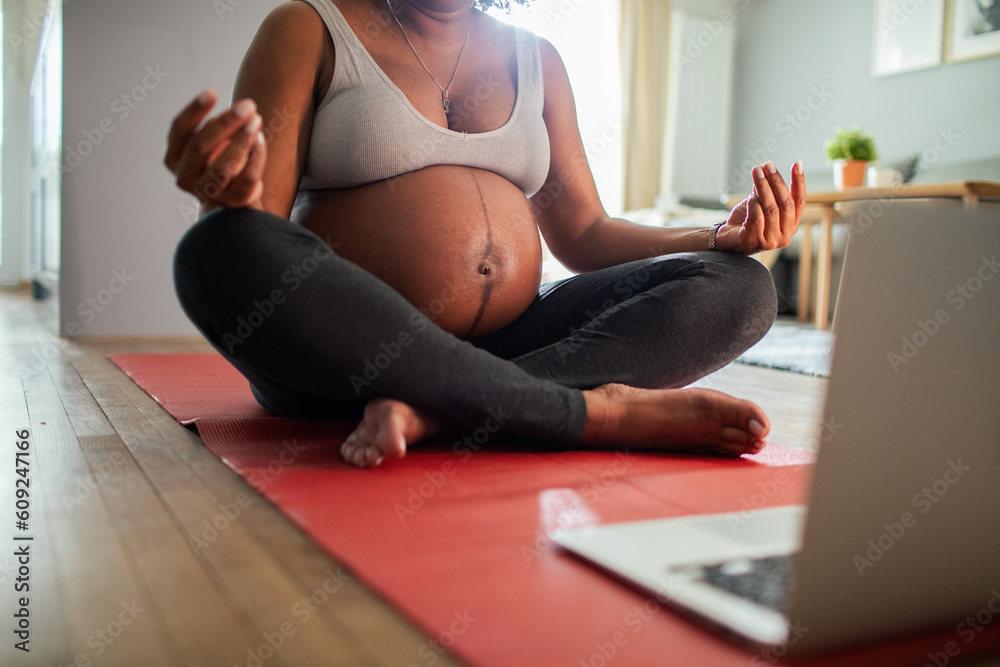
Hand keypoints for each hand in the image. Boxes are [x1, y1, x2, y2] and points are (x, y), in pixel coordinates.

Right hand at [164, 89, 267, 209]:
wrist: (235, 193)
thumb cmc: (221, 158)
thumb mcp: (213, 139)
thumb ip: (219, 125)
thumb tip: (243, 110)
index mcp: (174, 157)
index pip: (179, 130)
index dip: (194, 110)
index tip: (212, 92)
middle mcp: (184, 177)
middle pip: (199, 147)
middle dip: (225, 123)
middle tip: (247, 105)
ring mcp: (206, 194)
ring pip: (222, 167)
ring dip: (241, 141)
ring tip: (257, 120)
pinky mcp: (231, 202)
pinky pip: (246, 179)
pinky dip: (257, 158)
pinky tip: (261, 140)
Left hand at [717, 161, 804, 253]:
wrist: (726, 239)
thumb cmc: (745, 220)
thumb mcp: (758, 202)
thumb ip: (765, 191)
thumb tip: (766, 170)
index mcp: (791, 225)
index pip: (799, 201)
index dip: (799, 182)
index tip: (797, 163)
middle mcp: (785, 235)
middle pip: (786, 203)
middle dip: (777, 181)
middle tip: (768, 165)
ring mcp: (771, 241)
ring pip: (771, 209)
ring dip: (763, 187)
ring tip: (756, 172)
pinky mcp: (755, 242)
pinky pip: (757, 217)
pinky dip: (753, 204)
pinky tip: (749, 197)